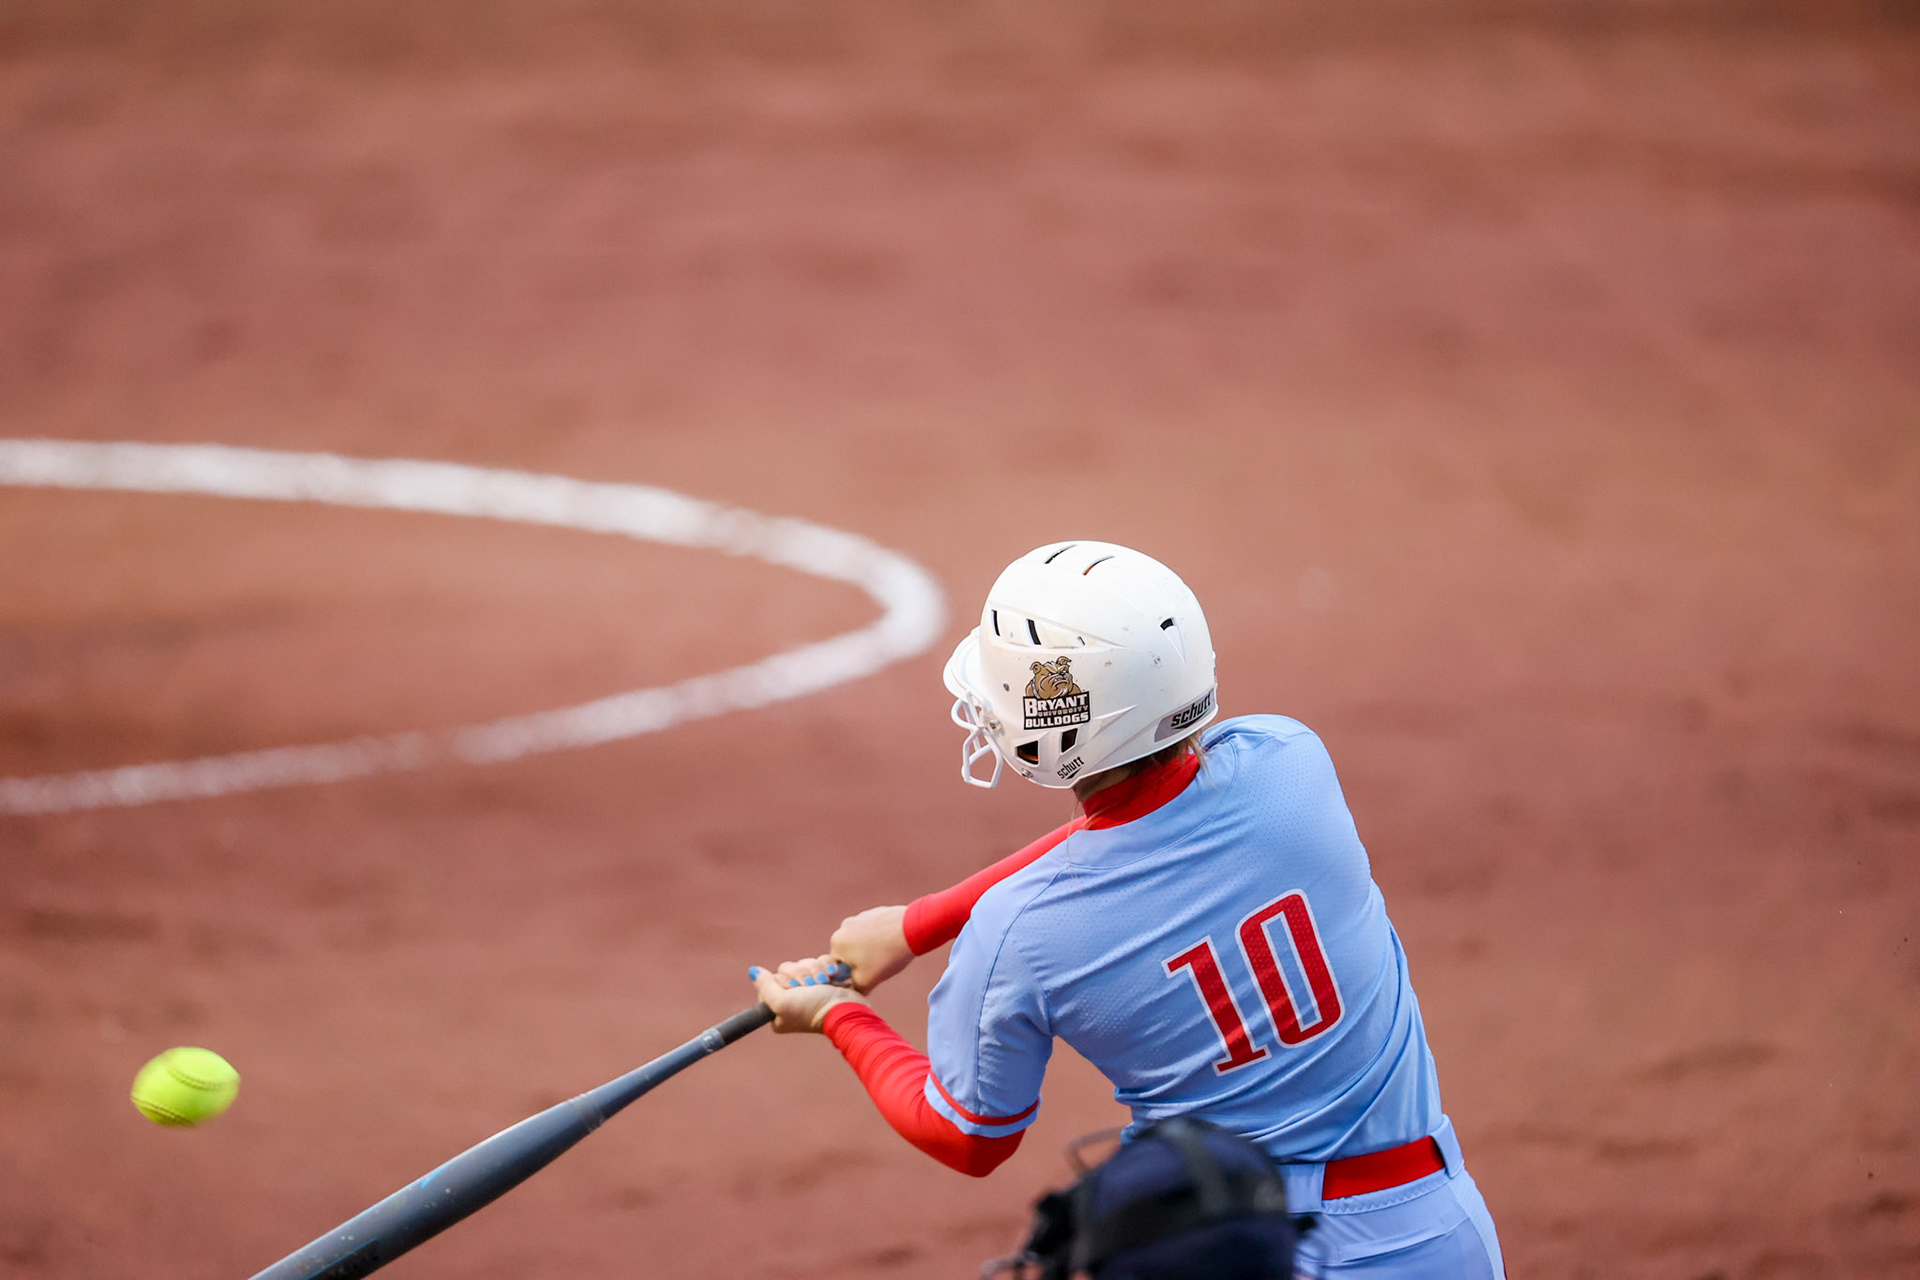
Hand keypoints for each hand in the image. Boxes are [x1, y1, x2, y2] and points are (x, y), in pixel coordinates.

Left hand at [748, 955, 866, 1033]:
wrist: (847, 1010)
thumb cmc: (813, 1010)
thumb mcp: (782, 1003)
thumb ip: (765, 986)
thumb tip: (753, 971)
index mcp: (778, 1009)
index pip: (770, 982)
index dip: (781, 981)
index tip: (791, 990)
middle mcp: (793, 998)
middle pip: (787, 969)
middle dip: (800, 974)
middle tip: (809, 987)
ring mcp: (810, 988)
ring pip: (803, 963)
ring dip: (814, 970)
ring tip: (824, 982)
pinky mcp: (825, 978)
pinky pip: (819, 960)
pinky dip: (826, 965)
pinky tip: (832, 976)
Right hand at [830, 905, 913, 992]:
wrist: (912, 929)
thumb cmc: (887, 956)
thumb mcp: (867, 981)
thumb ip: (854, 988)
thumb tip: (852, 990)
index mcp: (836, 943)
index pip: (838, 967)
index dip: (853, 975)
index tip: (868, 974)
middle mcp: (844, 926)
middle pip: (850, 953)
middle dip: (862, 961)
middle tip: (879, 965)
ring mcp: (860, 917)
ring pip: (862, 941)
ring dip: (872, 949)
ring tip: (888, 953)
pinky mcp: (875, 912)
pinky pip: (874, 930)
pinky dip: (881, 938)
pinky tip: (893, 942)